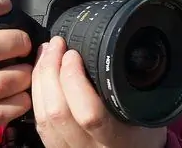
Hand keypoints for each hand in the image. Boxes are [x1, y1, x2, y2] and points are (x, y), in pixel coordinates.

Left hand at [32, 36, 167, 147]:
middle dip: (50, 70)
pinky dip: (36, 92)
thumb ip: (132, 87)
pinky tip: (40, 73)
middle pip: (57, 112)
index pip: (88, 113)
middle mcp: (88, 147)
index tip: (73, 53)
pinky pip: (39, 121)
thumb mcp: (146, 110)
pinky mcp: (56, 146)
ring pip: (42, 116)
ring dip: (39, 78)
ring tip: (46, 52)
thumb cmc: (142, 133)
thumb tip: (117, 51)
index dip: (74, 79)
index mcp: (114, 139)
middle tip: (56, 45)